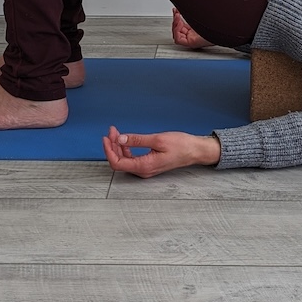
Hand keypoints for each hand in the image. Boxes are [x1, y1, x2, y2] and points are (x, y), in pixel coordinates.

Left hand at [102, 125, 220, 177]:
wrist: (195, 151)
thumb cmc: (181, 146)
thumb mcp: (158, 140)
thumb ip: (138, 140)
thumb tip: (121, 139)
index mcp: (144, 166)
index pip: (118, 163)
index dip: (109, 150)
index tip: (107, 138)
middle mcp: (143, 171)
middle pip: (120, 161)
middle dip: (113, 145)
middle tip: (113, 130)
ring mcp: (146, 169)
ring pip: (125, 160)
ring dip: (119, 146)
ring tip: (117, 133)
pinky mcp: (148, 165)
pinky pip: (132, 159)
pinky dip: (126, 149)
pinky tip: (125, 140)